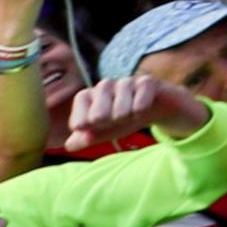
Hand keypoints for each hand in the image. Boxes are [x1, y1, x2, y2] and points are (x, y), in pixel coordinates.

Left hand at [59, 74, 203, 150]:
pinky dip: (140, 111)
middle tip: (114, 121)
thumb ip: (86, 138)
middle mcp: (109, 84)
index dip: (82, 116)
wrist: (158, 108)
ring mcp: (128, 81)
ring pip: (120, 107)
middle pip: (99, 105)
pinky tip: (142, 111)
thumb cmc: (126, 119)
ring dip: (125, 117)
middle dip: (106, 120)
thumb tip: (69, 145)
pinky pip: (141, 101)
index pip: (81, 98)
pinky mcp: (148, 82)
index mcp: (93, 94)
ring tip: (128, 116)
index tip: (87, 128)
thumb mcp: (105, 132)